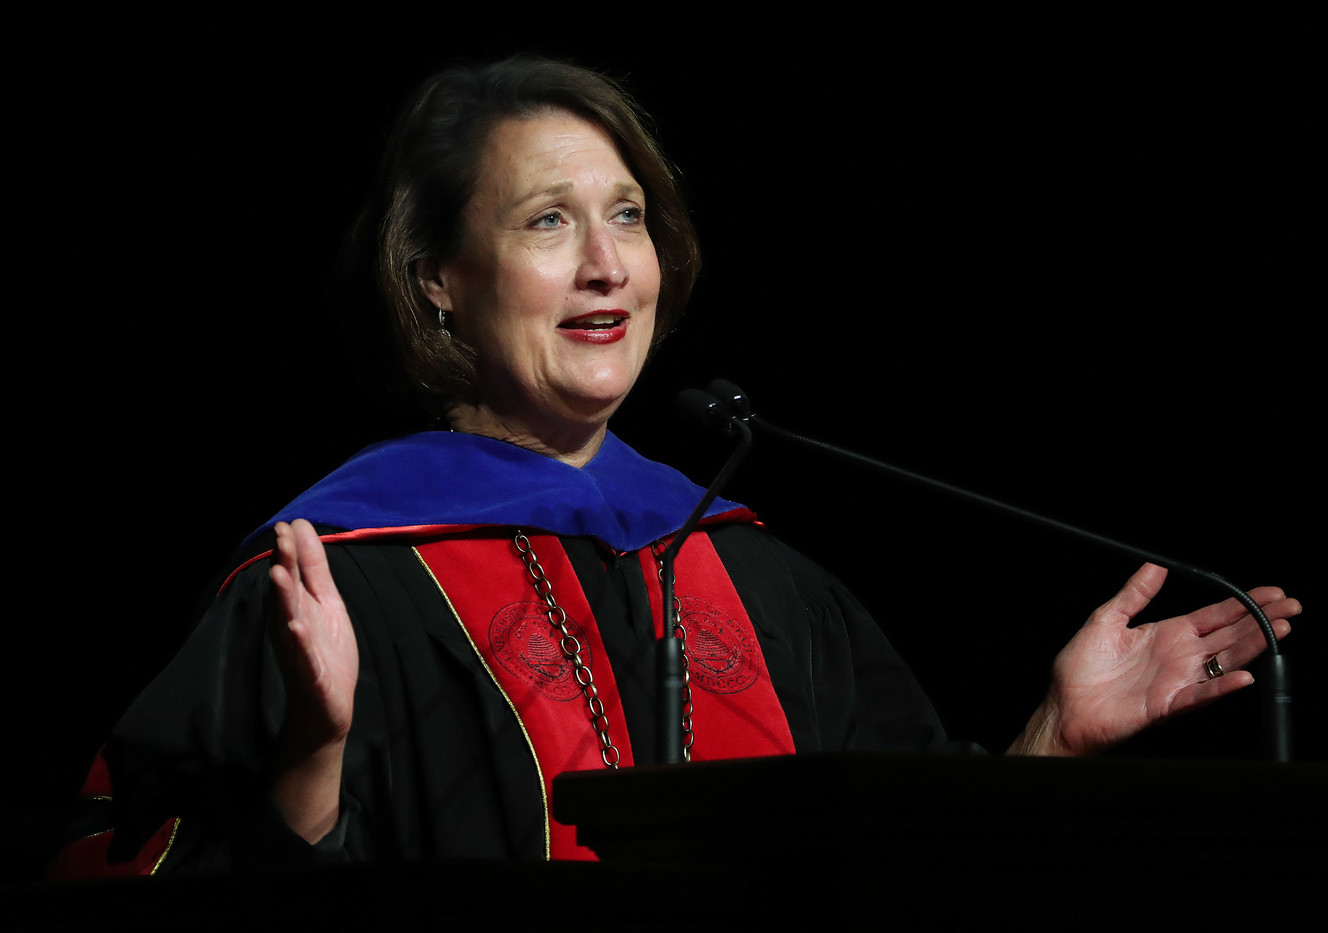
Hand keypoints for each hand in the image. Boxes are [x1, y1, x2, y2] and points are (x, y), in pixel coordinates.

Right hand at [267, 519, 358, 841]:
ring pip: (288, 620)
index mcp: (296, 607)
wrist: (325, 709)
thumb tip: (301, 527)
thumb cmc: (325, 652)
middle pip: (285, 591)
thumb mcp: (326, 603)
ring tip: (278, 573)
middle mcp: (290, 626)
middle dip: (283, 563)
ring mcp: (298, 651)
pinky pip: (303, 658)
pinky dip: (300, 643)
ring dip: (282, 598)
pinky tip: (297, 627)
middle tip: (281, 536)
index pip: (291, 573)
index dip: (289, 549)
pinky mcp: (309, 676)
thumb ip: (314, 569)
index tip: (288, 523)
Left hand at [1010, 563, 1299, 755]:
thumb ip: (1134, 593)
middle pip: (1229, 635)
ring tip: (1279, 630)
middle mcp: (1178, 656)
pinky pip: (1201, 694)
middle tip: (1290, 607)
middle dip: (1261, 620)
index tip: (1268, 593)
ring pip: (1225, 660)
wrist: (1064, 707)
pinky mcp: (1168, 704)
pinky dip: (1223, 686)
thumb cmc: (1079, 669)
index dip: (1241, 604)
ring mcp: (1177, 680)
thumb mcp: (1106, 619)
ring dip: (1253, 646)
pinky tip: (1244, 675)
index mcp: (1166, 634)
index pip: (1214, 616)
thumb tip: (1155, 566)